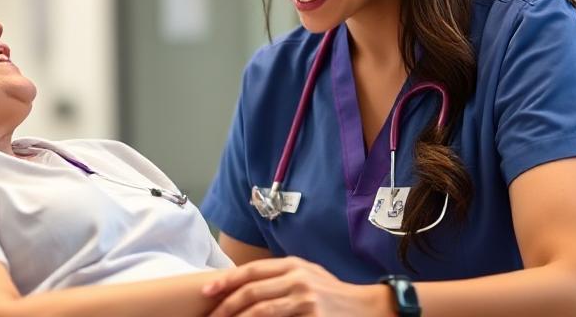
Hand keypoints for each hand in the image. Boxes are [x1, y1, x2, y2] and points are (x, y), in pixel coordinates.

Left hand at [201, 257, 391, 316]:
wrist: (368, 307)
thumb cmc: (333, 294)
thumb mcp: (308, 276)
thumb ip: (280, 277)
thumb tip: (244, 285)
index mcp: (293, 265)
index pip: (252, 271)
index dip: (226, 281)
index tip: (207, 292)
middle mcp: (297, 278)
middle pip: (251, 291)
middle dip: (226, 306)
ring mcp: (305, 299)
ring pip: (260, 311)